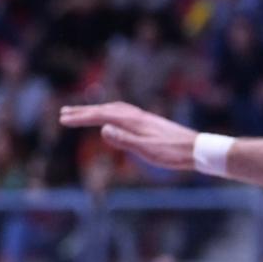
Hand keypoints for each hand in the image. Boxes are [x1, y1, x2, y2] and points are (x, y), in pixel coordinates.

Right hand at [58, 101, 197, 171]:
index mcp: (134, 121)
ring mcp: (144, 117)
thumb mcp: (148, 151)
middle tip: (63, 114)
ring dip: (96, 109)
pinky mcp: (149, 122)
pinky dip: (110, 111)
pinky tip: (112, 118)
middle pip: (105, 109)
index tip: (63, 119)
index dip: (81, 117)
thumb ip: (125, 139)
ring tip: (83, 113)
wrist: (199, 149)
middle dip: (83, 111)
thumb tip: (102, 128)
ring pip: (114, 108)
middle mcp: (137, 115)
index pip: (101, 116)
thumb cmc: (174, 153)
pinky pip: (123, 112)